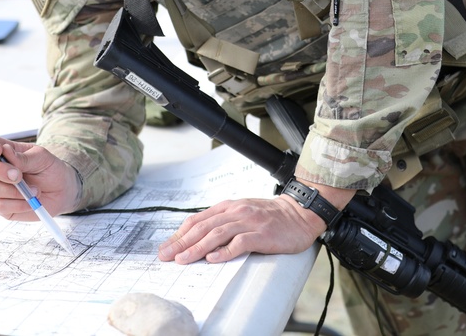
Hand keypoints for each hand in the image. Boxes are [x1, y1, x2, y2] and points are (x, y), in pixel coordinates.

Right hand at [0, 131, 80, 219]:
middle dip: (0, 170)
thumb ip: (23, 157)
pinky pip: (0, 206)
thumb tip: (5, 151)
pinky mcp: (0, 206)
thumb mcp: (42, 158)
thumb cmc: (49, 169)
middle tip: (19, 175)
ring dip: (15, 190)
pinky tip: (30, 201)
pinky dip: (19, 204)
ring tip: (34, 190)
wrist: (62, 190)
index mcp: (4, 151)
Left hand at [158, 182, 354, 264]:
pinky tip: (213, 259)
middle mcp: (236, 212)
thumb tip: (197, 238)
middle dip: (182, 243)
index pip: (198, 220)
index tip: (166, 248)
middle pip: (203, 227)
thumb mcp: (242, 213)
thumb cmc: (269, 217)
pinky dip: (225, 251)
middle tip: (166, 256)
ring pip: (218, 234)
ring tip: (183, 260)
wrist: (299, 214)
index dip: (179, 234)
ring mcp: (249, 222)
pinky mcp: (262, 234)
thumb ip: (222, 222)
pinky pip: (240, 243)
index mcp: (229, 206)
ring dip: (198, 248)